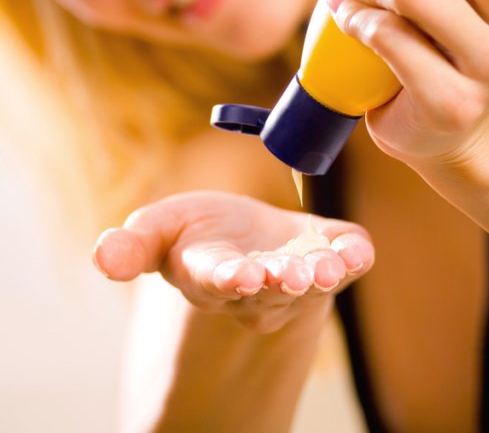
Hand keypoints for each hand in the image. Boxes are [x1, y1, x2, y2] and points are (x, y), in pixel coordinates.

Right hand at [93, 191, 373, 332]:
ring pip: (311, 282)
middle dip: (278, 282)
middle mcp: (258, 283)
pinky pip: (349, 261)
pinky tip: (357, 250)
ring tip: (323, 269)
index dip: (228, 278)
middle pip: (269, 289)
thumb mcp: (159, 230)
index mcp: (212, 274)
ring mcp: (298, 271)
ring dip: (318, 275)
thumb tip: (101, 256)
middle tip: (287, 275)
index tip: (238, 275)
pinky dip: (355, 255)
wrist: (247, 238)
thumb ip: (132, 246)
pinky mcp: (330, 253)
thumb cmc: (200, 232)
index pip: (218, 281)